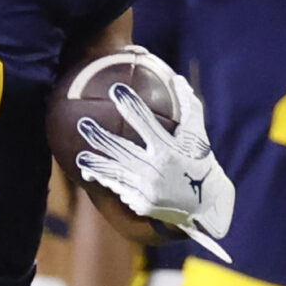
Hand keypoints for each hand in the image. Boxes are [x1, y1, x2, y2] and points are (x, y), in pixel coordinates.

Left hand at [74, 67, 235, 261]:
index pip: (146, 122)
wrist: (206, 205)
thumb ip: (189, 108)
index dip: (131, 105)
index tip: (116, 90)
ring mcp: (147, 190)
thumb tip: (178, 80)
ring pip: (115, 173)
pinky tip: (90, 173)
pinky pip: (120, 190)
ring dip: (96, 164)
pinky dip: (107, 181)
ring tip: (80, 157)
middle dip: (100, 137)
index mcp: (170, 150)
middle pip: (122, 150)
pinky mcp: (142, 205)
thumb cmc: (200, 162)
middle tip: (83, 123)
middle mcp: (156, 170)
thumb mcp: (199, 136)